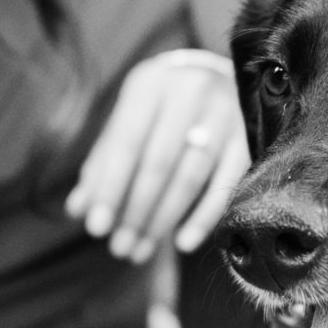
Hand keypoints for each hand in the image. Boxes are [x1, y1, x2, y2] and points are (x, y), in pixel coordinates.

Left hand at [67, 50, 248, 263]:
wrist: (218, 77)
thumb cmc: (160, 109)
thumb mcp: (128, 122)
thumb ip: (103, 163)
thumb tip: (77, 209)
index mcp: (151, 85)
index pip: (126, 144)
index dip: (110, 188)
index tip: (95, 229)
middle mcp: (190, 91)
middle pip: (158, 163)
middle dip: (136, 211)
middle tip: (120, 248)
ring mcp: (224, 113)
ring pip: (191, 176)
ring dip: (163, 220)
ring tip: (141, 250)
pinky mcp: (249, 136)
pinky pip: (227, 184)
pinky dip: (204, 217)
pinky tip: (184, 242)